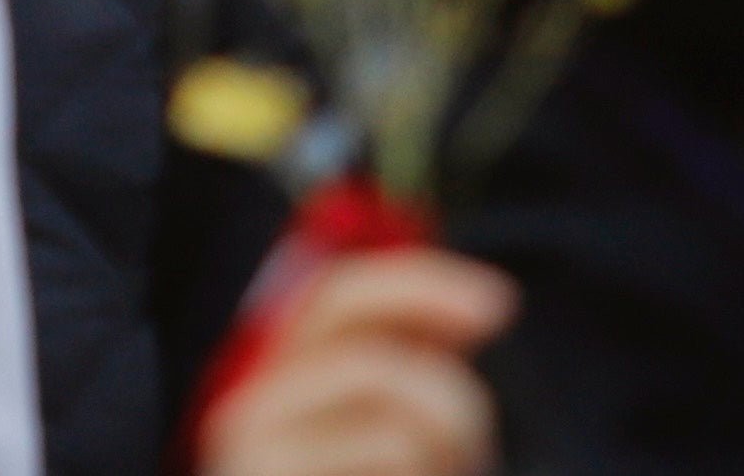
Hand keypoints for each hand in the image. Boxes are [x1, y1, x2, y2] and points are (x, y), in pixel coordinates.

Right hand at [200, 251, 513, 475]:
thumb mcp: (368, 431)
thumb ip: (398, 367)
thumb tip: (474, 304)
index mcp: (264, 374)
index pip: (336, 294)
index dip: (421, 285)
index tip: (498, 305)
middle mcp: (245, 413)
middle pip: (373, 363)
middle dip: (448, 397)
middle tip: (473, 446)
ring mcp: (258, 463)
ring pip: (401, 434)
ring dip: (446, 465)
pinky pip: (394, 467)